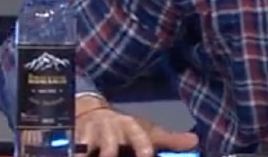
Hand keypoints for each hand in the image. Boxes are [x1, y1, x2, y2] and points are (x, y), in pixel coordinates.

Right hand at [76, 106, 198, 156]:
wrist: (93, 114)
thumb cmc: (125, 128)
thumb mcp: (147, 132)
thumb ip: (169, 139)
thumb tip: (195, 142)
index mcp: (131, 127)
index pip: (139, 137)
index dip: (143, 147)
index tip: (147, 155)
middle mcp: (110, 129)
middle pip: (110, 146)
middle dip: (110, 153)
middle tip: (110, 156)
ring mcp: (90, 135)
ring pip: (87, 150)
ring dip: (89, 154)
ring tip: (100, 156)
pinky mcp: (72, 140)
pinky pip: (72, 150)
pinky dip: (75, 153)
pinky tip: (77, 155)